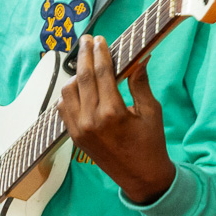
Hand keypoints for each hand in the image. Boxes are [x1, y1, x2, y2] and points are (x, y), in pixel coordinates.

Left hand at [57, 35, 174, 204]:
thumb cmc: (151, 143)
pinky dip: (70, 95)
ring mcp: (79, 129)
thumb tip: (141, 58)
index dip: (101, 53)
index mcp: (113, 112)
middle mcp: (91, 119)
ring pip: (68, 92)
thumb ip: (140, 83)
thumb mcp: (151, 111)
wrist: (141, 176)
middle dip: (85, 56)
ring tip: (86, 65)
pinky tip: (80, 88)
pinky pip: (64, 109)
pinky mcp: (74, 137)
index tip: (100, 40)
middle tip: (87, 40)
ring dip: (76, 76)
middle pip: (82, 79)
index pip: (102, 73)